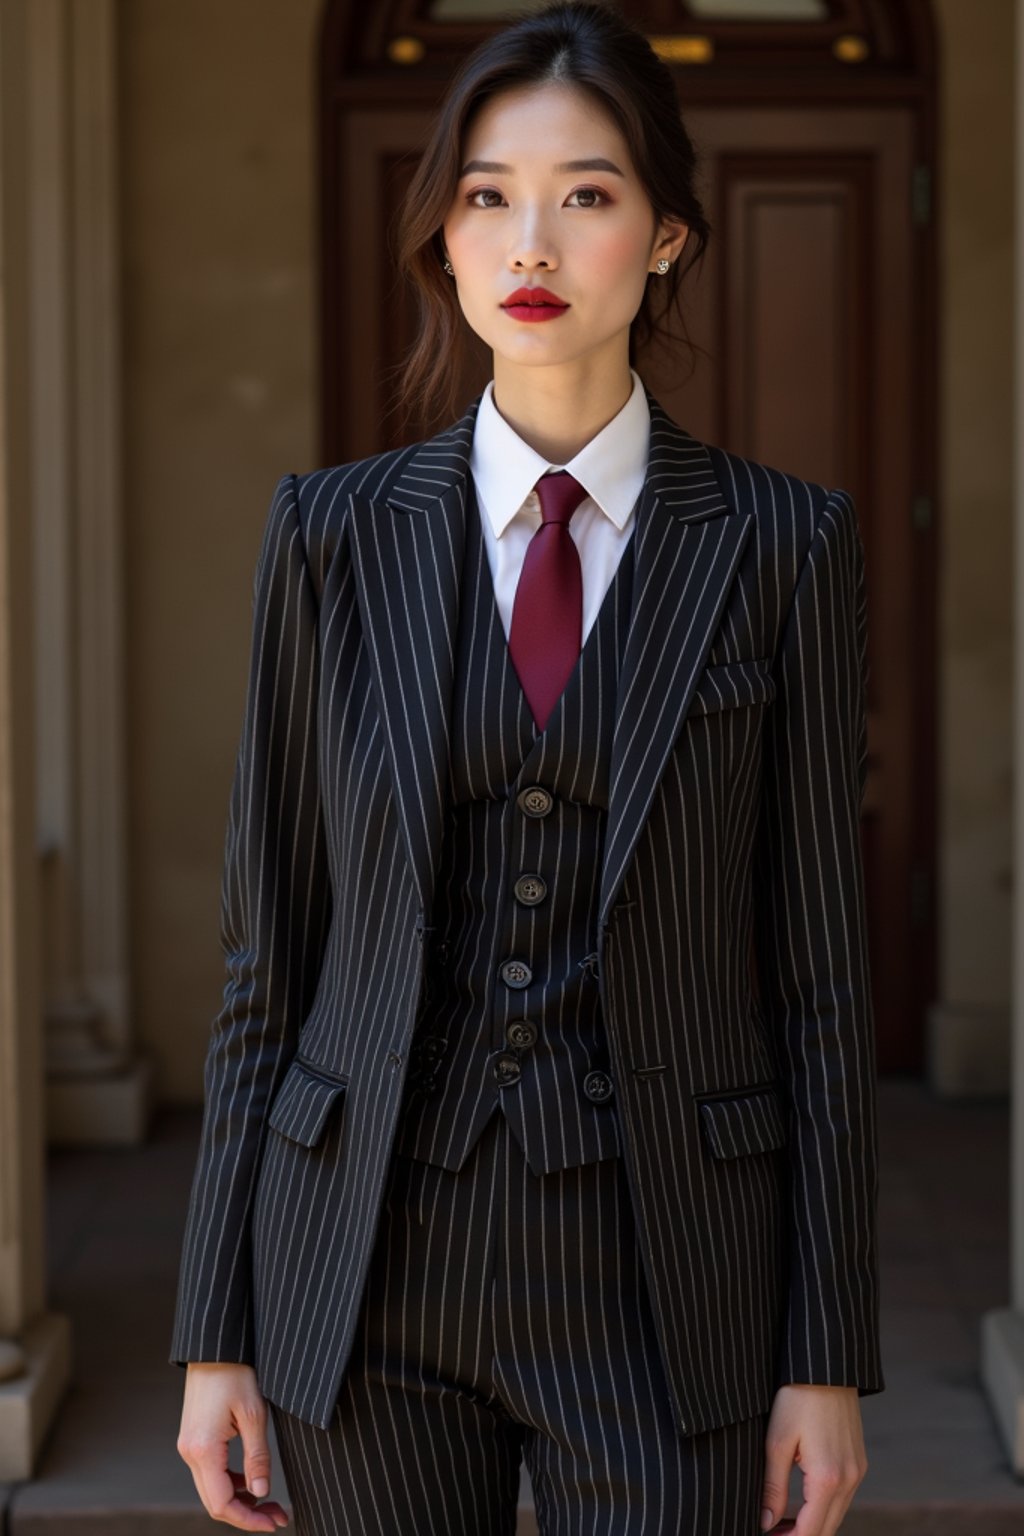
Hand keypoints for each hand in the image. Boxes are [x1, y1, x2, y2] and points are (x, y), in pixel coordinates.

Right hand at [176, 1362, 289, 1529]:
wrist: (214, 1346)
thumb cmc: (235, 1372)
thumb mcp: (254, 1414)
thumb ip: (257, 1457)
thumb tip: (261, 1492)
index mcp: (203, 1450)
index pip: (223, 1504)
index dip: (249, 1519)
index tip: (274, 1522)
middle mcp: (190, 1453)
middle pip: (215, 1502)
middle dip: (247, 1514)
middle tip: (278, 1516)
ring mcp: (189, 1446)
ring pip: (212, 1490)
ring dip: (240, 1500)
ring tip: (270, 1502)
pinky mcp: (194, 1439)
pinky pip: (210, 1473)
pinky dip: (230, 1483)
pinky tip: (251, 1481)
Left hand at [760, 1384, 867, 1534]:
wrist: (825, 1365)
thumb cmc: (797, 1398)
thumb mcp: (777, 1441)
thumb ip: (772, 1487)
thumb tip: (765, 1522)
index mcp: (827, 1478)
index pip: (810, 1532)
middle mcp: (849, 1479)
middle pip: (826, 1530)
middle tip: (770, 1532)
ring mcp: (857, 1471)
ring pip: (836, 1515)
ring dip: (812, 1525)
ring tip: (780, 1522)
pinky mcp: (858, 1461)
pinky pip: (842, 1498)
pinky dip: (823, 1508)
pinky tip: (801, 1503)